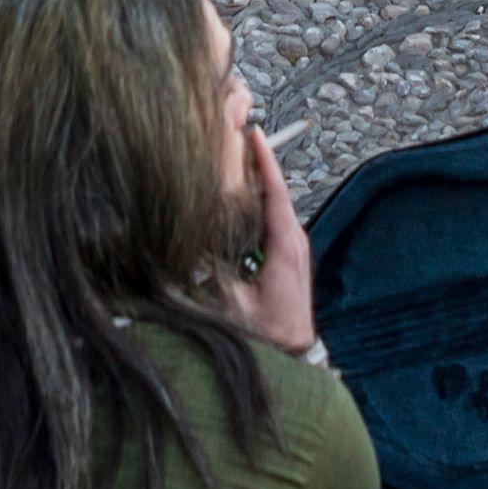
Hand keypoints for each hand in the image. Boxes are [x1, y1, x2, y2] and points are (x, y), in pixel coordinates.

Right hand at [216, 121, 316, 351]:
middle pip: (279, 195)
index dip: (266, 164)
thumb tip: (191, 245)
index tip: (255, 135)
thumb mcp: (232, 305)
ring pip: (279, 206)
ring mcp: (296, 251)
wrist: (291, 353)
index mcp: (285, 250)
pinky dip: (263, 202)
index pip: (277, 196)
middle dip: (261, 165)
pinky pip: (277, 220)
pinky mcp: (291, 258)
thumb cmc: (265, 334)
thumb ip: (213, 274)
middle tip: (239, 138)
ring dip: (261, 182)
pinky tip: (246, 197)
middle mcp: (296, 245)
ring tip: (240, 158)